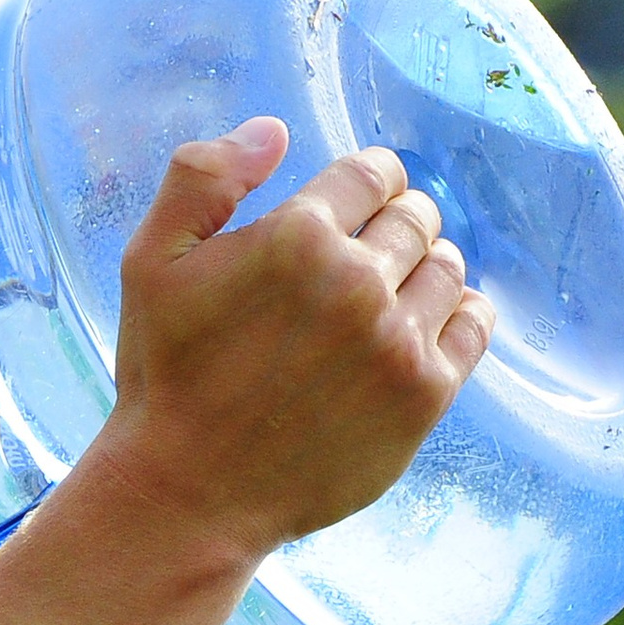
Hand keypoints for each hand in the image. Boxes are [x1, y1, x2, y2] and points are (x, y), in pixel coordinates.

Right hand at [100, 119, 493, 569]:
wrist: (187, 497)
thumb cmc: (164, 380)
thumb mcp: (149, 266)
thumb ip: (201, 180)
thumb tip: (274, 127)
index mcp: (295, 236)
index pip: (374, 173)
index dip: (365, 183)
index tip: (355, 206)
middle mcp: (356, 281)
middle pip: (417, 217)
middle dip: (394, 226)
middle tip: (363, 261)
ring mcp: (396, 341)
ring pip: (449, 267)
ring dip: (425, 270)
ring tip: (388, 298)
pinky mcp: (423, 396)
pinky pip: (474, 327)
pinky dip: (458, 317)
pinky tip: (425, 328)